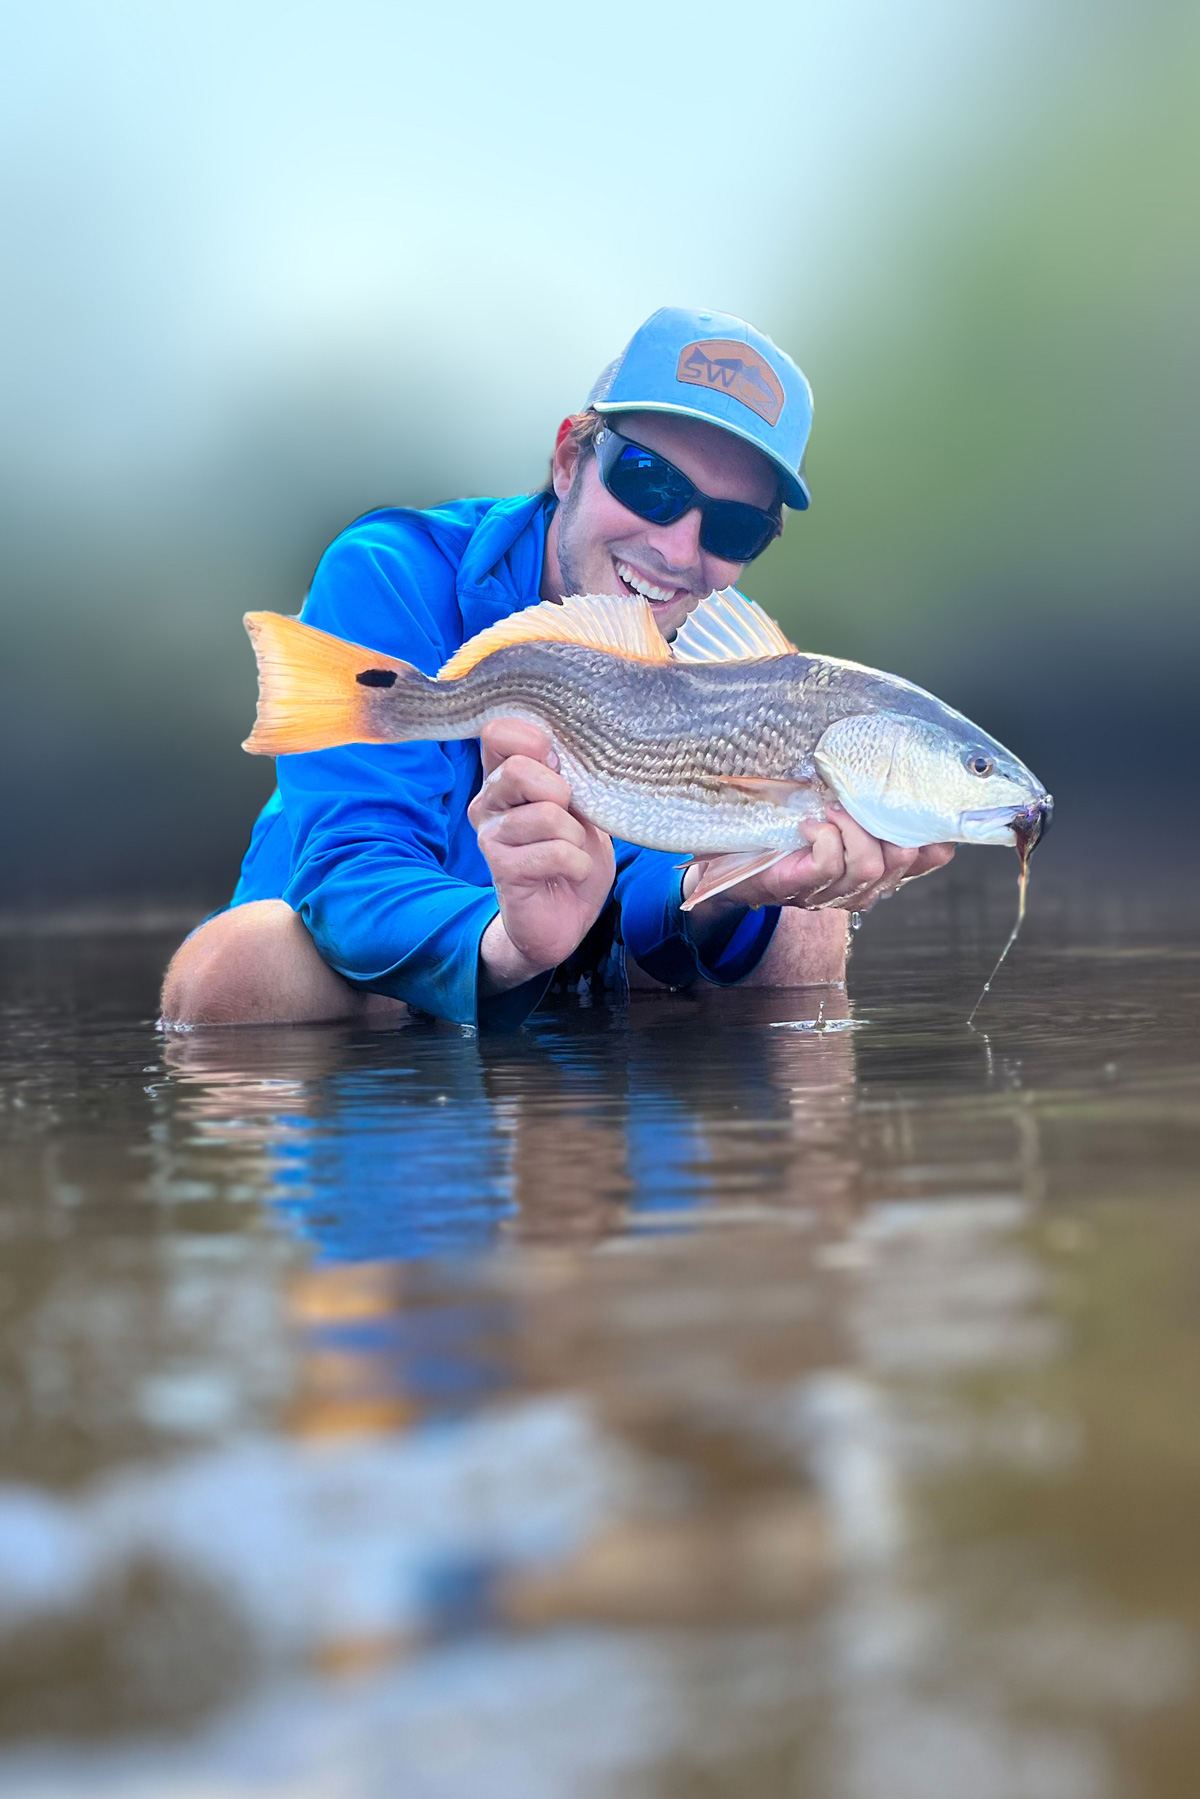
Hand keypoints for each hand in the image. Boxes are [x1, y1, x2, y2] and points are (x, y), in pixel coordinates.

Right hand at [469, 720, 615, 995]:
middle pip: (518, 769)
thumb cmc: (572, 854)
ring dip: (576, 837)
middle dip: (561, 792)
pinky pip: (555, 852)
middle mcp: (488, 801)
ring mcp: (491, 835)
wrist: (563, 918)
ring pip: (546, 815)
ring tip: (573, 851)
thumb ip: (569, 776)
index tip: (558, 763)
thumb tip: (564, 752)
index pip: (498, 732)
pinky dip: (578, 863)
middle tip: (571, 816)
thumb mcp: (579, 807)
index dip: (532, 738)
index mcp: (505, 777)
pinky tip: (571, 873)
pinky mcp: (502, 868)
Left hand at [684, 804, 954, 921]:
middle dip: (887, 823)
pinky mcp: (803, 889)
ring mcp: (835, 892)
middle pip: (905, 859)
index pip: (931, 855)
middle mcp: (866, 884)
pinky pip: (831, 865)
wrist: (727, 857)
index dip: (939, 833)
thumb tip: (893, 744)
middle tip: (857, 798)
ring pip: (870, 866)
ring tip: (831, 808)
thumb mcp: (834, 802)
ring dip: (852, 828)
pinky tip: (809, 825)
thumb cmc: (784, 824)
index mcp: (882, 862)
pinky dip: (825, 838)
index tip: (929, 802)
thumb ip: (865, 789)